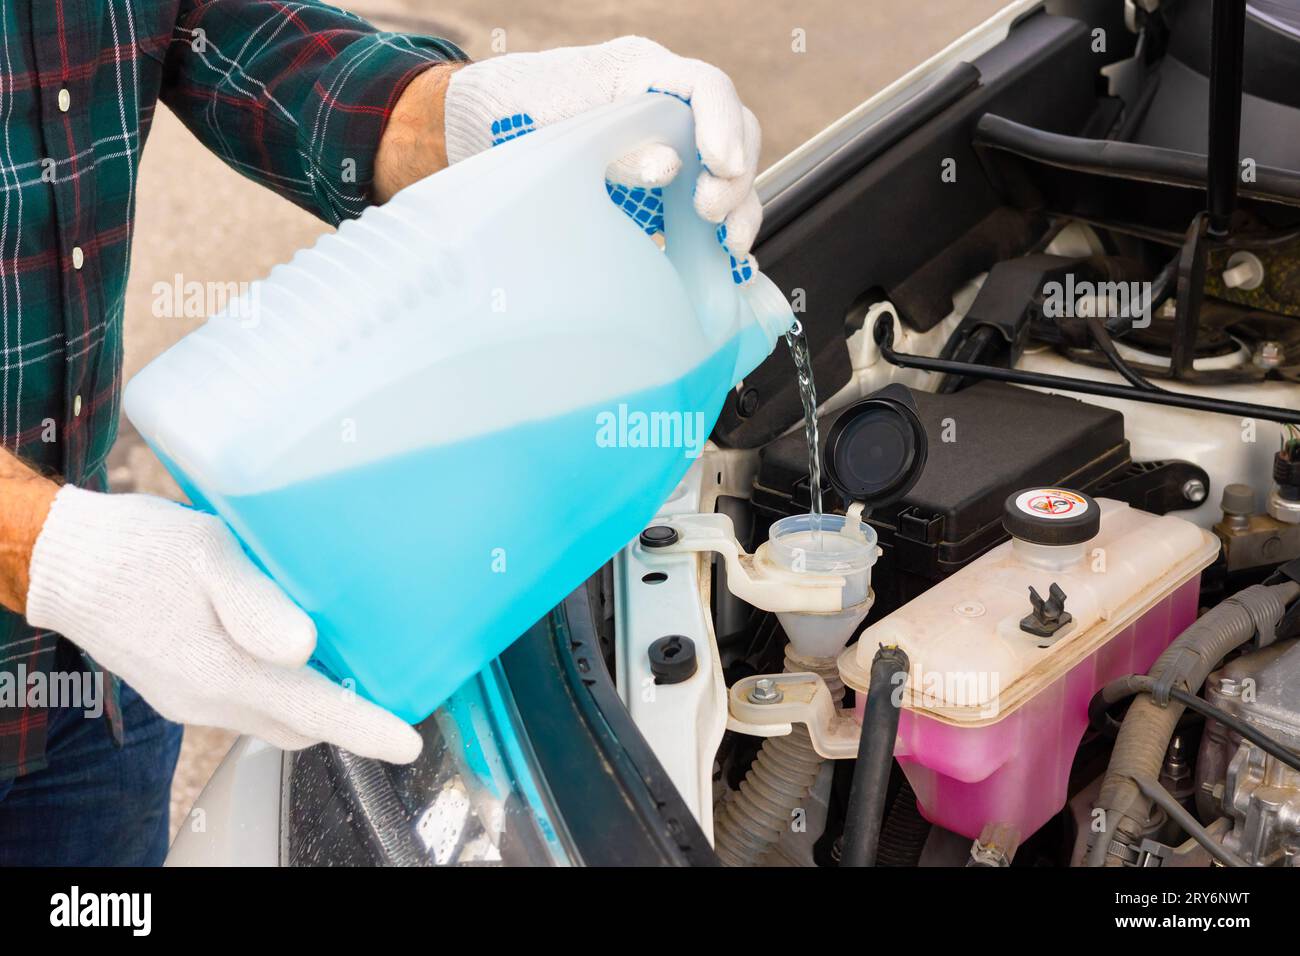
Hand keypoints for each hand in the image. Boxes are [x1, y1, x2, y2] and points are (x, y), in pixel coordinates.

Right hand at [24, 486, 420, 762]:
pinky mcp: (180, 686)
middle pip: (300, 723)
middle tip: (388, 685)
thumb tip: (304, 648)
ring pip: (272, 715)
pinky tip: (291, 646)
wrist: (62, 561)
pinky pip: (245, 701)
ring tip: (351, 662)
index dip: (365, 729)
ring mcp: (190, 699)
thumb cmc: (138, 549)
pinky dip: (280, 688)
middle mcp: (209, 699)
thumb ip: (255, 604)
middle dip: (347, 716)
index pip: (313, 712)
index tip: (407, 742)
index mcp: (221, 672)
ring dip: (312, 700)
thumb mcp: (205, 555)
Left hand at [443, 37, 762, 269]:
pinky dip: (718, 231)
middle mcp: (665, 107)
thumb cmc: (511, 112)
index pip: (706, 87)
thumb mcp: (557, 129)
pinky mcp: (660, 187)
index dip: (724, 126)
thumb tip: (670, 168)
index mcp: (641, 73)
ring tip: (730, 246)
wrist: (477, 130)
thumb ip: (614, 149)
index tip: (723, 166)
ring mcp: (667, 145)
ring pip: (729, 171)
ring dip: (738, 208)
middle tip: (710, 214)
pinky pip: (704, 203)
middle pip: (733, 131)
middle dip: (734, 176)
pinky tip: (723, 259)